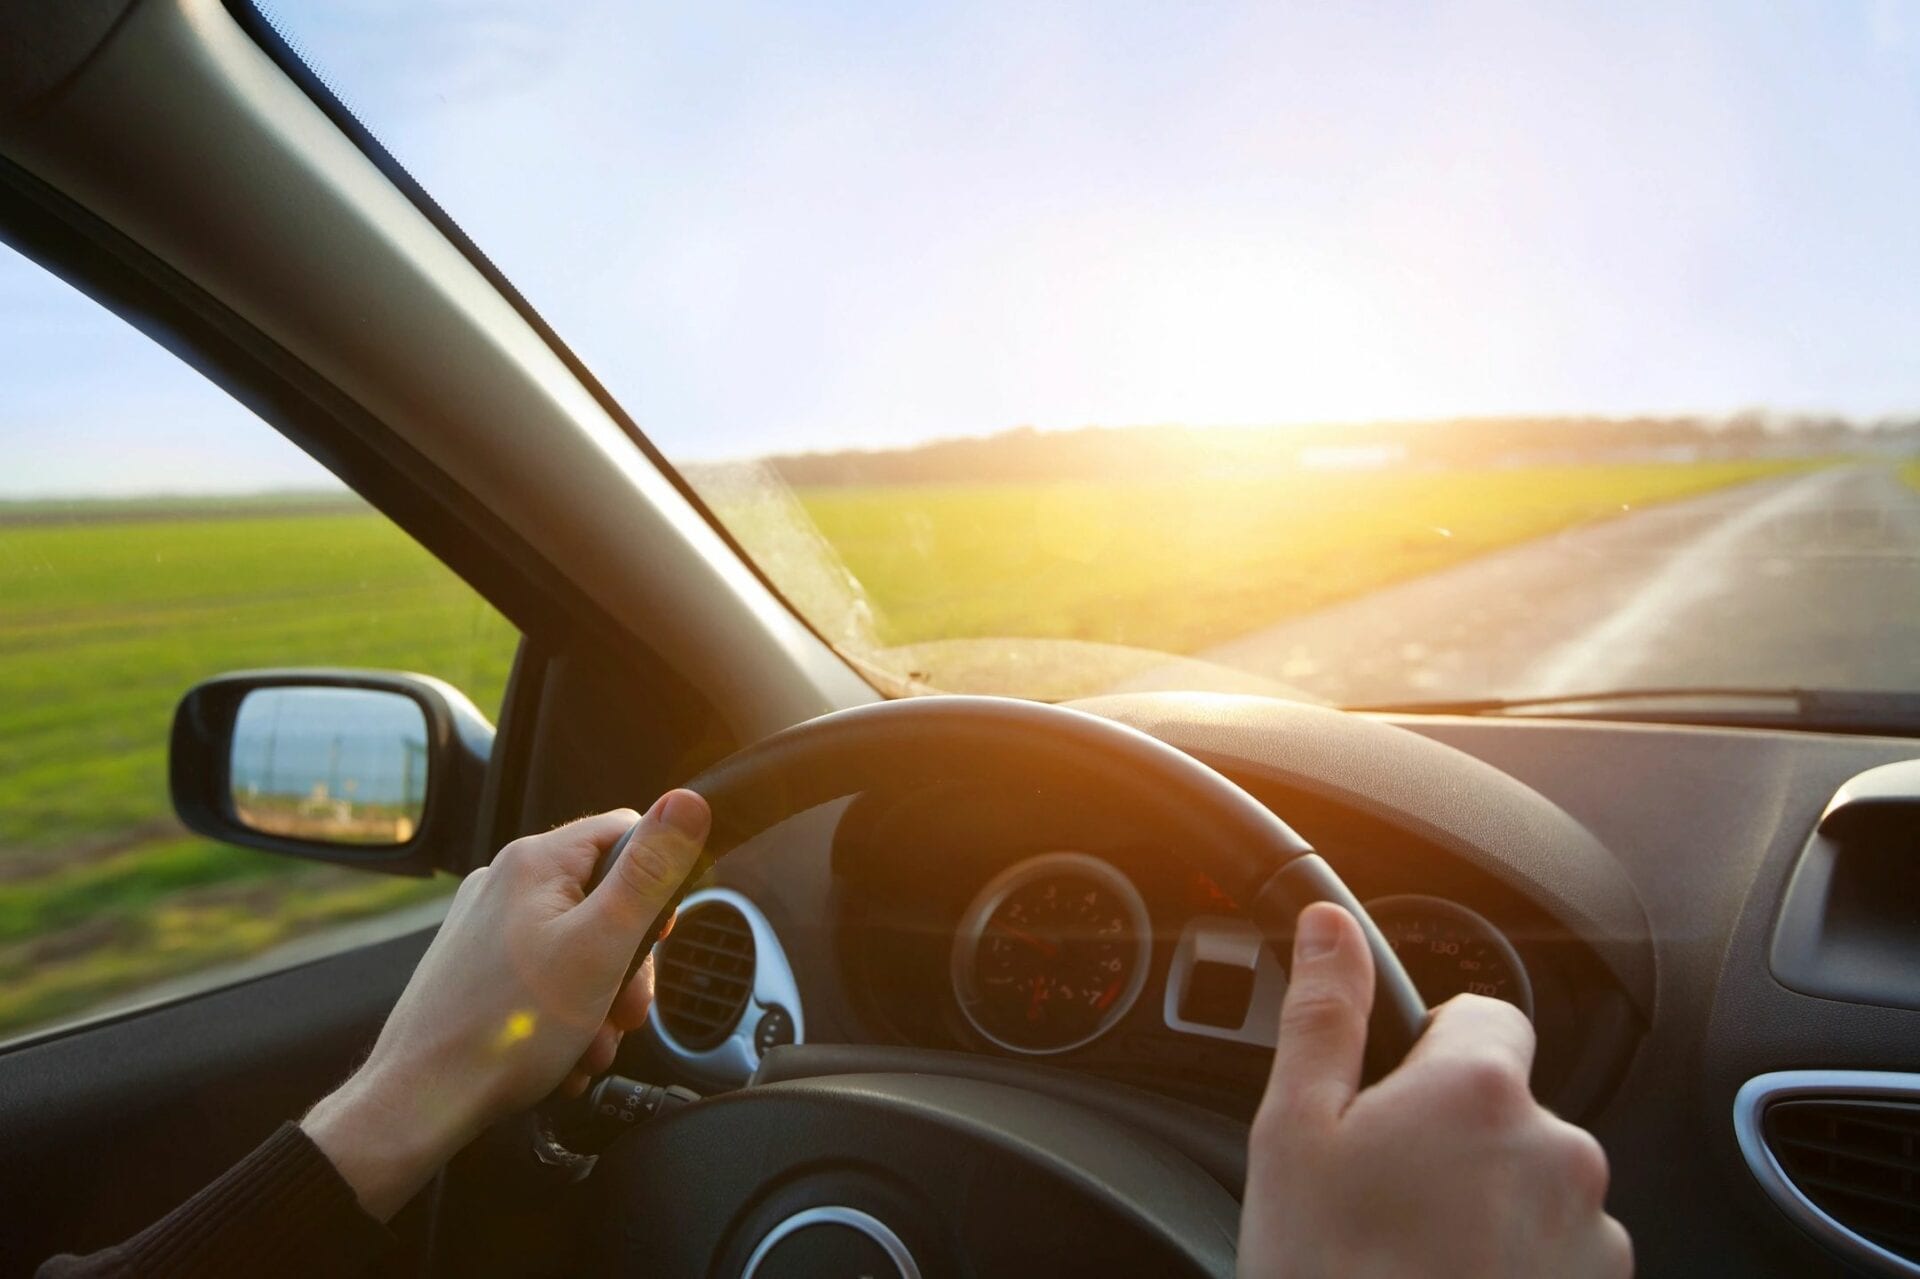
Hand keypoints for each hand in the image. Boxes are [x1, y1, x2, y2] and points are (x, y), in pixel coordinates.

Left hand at [302, 791, 709, 1218]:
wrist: (419, 1102)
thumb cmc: (505, 1031)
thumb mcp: (601, 947)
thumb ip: (649, 874)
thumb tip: (688, 802)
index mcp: (534, 862)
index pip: (626, 833)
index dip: (656, 884)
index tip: (659, 938)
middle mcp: (504, 882)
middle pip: (603, 898)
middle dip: (628, 963)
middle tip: (627, 1012)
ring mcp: (485, 925)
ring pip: (577, 944)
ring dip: (599, 998)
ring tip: (589, 1045)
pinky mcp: (475, 965)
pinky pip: (543, 974)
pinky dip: (564, 1012)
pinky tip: (563, 1053)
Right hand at [1238, 903, 1631, 1277]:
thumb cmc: (1330, 1278)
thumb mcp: (1293, 1134)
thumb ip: (1324, 1015)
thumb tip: (1329, 924)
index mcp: (1478, 1091)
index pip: (1484, 1014)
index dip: (1427, 1049)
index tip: (1388, 1099)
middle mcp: (1558, 1150)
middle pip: (1508, 1105)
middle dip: (1453, 1135)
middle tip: (1381, 1195)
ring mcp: (1591, 1232)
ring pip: (1535, 1183)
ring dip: (1489, 1203)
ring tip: (1414, 1257)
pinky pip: (1561, 1251)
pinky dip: (1517, 1264)